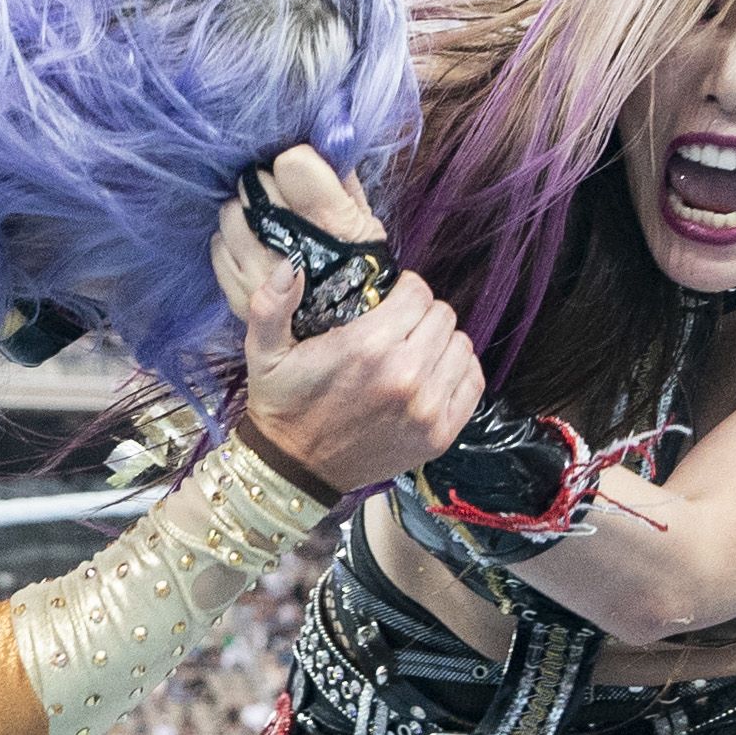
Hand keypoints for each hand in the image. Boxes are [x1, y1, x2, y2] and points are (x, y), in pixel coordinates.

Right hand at [221, 152, 482, 493]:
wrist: (296, 469)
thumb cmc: (282, 405)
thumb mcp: (263, 351)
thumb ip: (271, 303)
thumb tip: (291, 265)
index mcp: (368, 347)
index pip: (418, 292)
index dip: (403, 290)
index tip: (389, 300)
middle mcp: (406, 375)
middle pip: (443, 315)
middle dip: (421, 314)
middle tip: (399, 327)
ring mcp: (428, 408)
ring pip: (461, 345)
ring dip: (440, 342)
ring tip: (415, 350)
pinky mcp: (441, 433)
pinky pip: (471, 381)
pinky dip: (457, 372)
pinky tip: (432, 374)